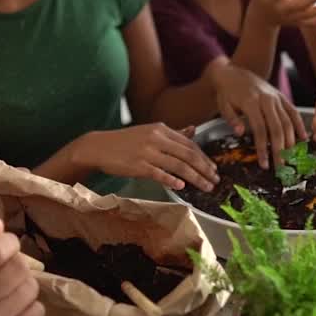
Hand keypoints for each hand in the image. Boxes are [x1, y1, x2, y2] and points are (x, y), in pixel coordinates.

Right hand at [0, 218, 44, 315]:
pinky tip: (14, 313)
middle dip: (16, 265)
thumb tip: (0, 223)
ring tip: (8, 295)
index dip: (7, 242)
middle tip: (7, 273)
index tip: (5, 246)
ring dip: (23, 286)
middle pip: (18, 267)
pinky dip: (29, 308)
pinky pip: (38, 310)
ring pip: (31, 287)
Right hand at [73, 124, 217, 191]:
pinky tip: (181, 187)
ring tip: (205, 186)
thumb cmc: (126, 141)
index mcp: (161, 129)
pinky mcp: (138, 165)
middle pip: (187, 154)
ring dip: (195, 177)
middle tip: (215, 179)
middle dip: (204, 168)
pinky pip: (160, 174)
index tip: (213, 168)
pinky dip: (172, 180)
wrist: (100, 147)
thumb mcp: (150, 131)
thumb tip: (193, 130)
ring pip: (178, 165)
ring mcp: (147, 152)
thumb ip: (172, 133)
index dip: (203, 157)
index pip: (189, 143)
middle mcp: (156, 138)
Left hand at [210, 63, 306, 168]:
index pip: (260, 129)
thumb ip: (231, 119)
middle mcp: (267, 100)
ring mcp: (276, 98)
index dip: (264, 148)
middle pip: (277, 128)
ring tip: (290, 159)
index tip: (265, 164)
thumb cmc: (226, 92)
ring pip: (288, 122)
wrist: (233, 73)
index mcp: (251, 102)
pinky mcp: (281, 97)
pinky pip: (293, 112)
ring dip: (290, 142)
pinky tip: (303, 139)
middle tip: (281, 167)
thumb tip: (240, 133)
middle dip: (280, 150)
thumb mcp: (223, 105)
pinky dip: (299, 125)